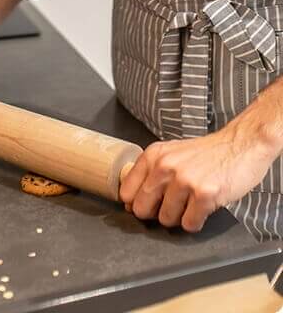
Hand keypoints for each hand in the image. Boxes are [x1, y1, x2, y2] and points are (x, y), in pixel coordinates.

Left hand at [120, 91, 282, 231]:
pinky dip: (195, 222)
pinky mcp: (204, 194)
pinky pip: (189, 223)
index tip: (145, 206)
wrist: (240, 145)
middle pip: (142, 209)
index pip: (127, 192)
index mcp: (153, 156)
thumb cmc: (207, 152)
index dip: (135, 203)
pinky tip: (202, 209)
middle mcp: (165, 167)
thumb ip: (151, 172)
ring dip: (178, 218)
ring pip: (166, 219)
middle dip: (154, 214)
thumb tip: (132, 201)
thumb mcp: (171, 153)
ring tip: (190, 204)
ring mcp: (184, 180)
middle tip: (170, 208)